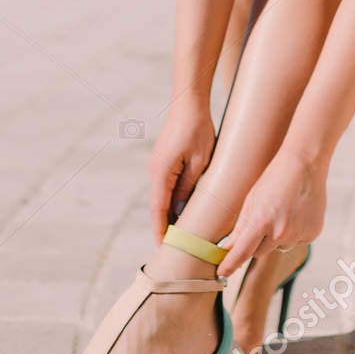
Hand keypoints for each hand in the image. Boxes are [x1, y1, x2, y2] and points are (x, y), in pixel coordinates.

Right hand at [147, 97, 214, 243]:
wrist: (189, 102)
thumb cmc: (197, 129)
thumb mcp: (200, 162)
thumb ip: (190, 187)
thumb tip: (182, 211)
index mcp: (161, 173)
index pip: (158, 211)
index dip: (161, 232)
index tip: (163, 251)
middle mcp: (155, 171)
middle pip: (158, 207)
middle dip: (165, 228)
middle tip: (175, 251)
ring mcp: (158, 165)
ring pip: (163, 197)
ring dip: (170, 214)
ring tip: (181, 236)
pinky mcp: (164, 160)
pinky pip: (167, 186)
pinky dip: (173, 201)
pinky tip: (184, 210)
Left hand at [217, 149, 326, 276]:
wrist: (305, 164)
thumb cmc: (275, 178)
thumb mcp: (252, 200)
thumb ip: (241, 227)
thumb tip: (228, 247)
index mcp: (261, 221)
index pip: (241, 252)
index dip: (230, 264)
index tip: (222, 272)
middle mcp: (280, 232)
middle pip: (260, 252)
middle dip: (257, 242)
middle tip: (263, 220)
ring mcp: (298, 234)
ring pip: (279, 246)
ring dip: (277, 236)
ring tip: (283, 210)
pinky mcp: (313, 234)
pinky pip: (297, 241)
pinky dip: (295, 231)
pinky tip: (297, 212)